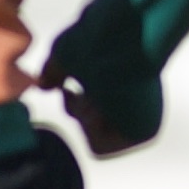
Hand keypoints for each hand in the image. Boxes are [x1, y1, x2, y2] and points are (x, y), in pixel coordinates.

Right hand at [30, 0, 161, 157]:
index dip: (75, 105)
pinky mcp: (145, 131)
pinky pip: (100, 148)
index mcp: (126, 89)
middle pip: (90, 128)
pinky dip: (91, 130)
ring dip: (86, 118)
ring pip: (94, 139)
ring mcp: (144, 120)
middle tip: (86, 93)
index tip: (71, 90)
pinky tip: (101, 108)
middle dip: (79, 111)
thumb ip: (55, 72)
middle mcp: (137, 106)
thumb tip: (43, 84)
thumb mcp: (67, 56)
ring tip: (98, 97)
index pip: (90, 114)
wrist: (118, 41)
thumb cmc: (93, 42)